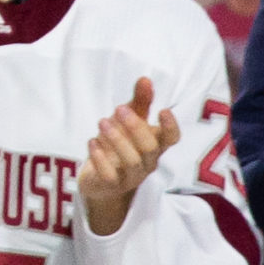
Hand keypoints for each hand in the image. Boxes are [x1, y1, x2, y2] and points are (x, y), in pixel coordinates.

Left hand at [78, 77, 180, 236]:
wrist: (101, 181)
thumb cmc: (120, 144)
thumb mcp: (129, 121)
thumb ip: (139, 102)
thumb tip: (146, 79)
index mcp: (155, 145)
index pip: (171, 139)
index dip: (171, 126)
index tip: (163, 110)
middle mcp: (147, 162)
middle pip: (150, 148)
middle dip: (136, 127)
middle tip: (119, 108)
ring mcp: (130, 176)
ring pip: (131, 161)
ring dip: (117, 140)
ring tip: (102, 122)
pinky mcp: (111, 185)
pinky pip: (109, 175)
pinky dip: (100, 158)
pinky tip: (92, 142)